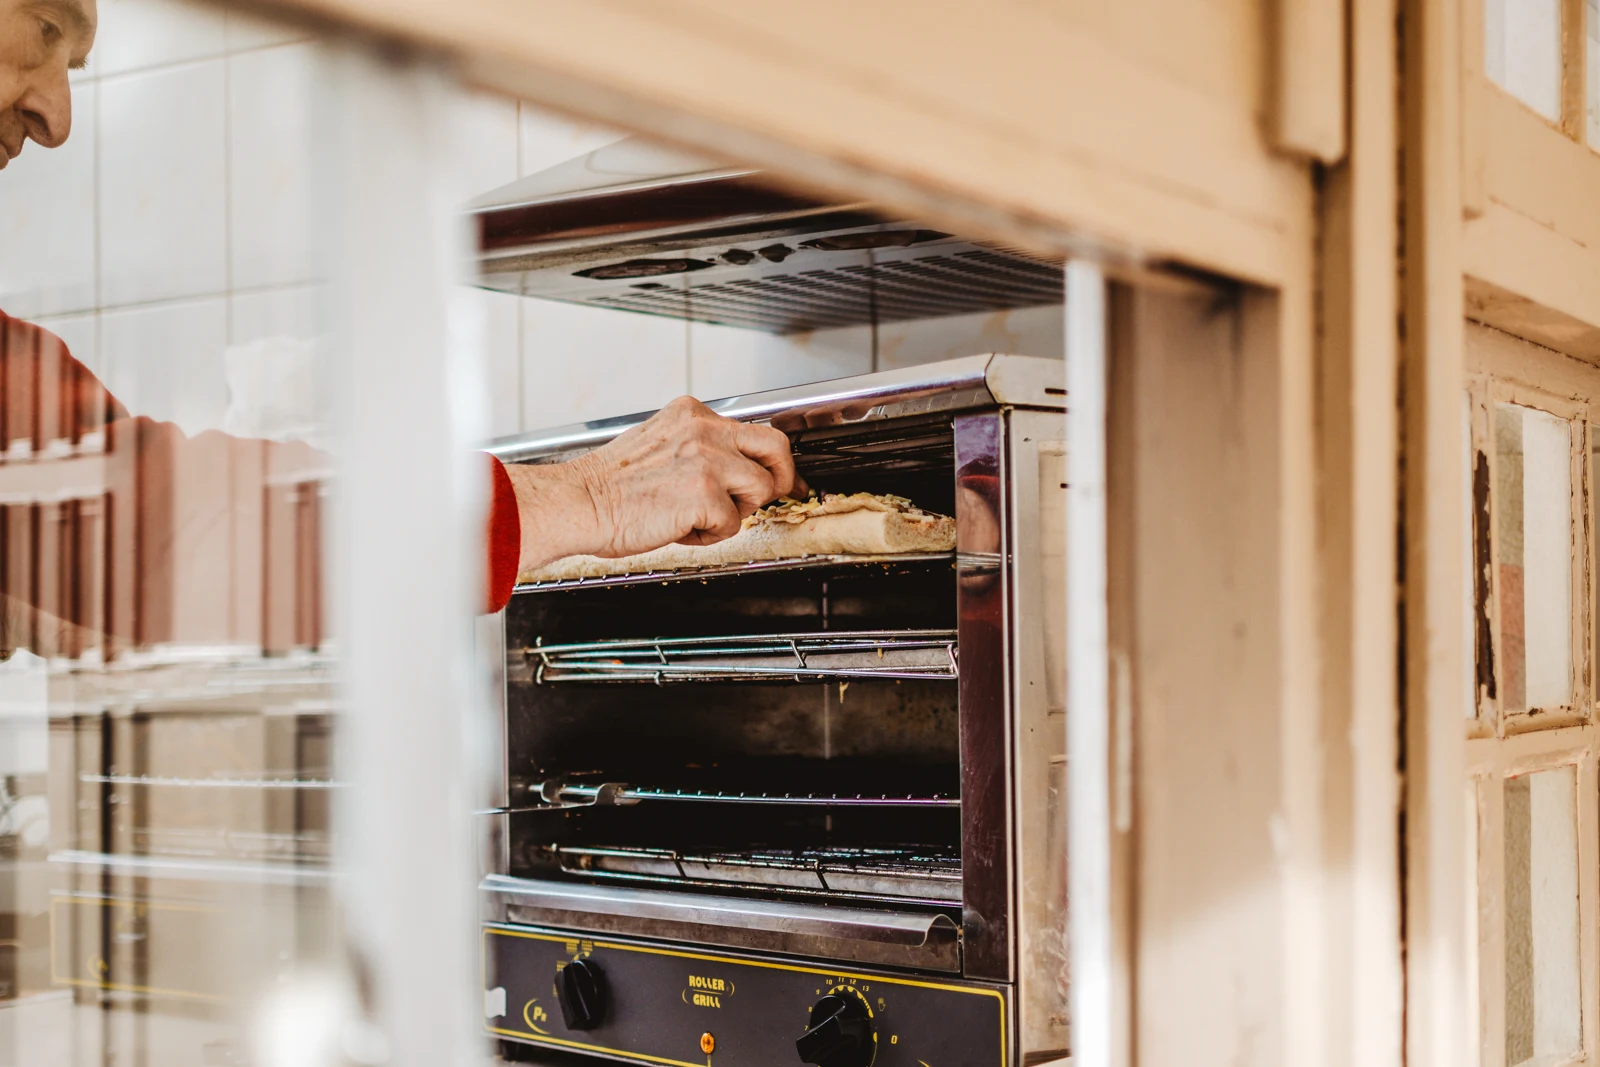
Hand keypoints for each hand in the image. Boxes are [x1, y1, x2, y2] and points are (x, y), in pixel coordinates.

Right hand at [503, 397, 805, 571]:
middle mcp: (704, 430)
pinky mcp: (705, 494)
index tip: (782, 474)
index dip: (771, 458)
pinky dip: (711, 535)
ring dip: (736, 511)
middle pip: (776, 447)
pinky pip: (732, 523)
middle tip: (774, 496)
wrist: (578, 503)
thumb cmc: (609, 485)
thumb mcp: (660, 443)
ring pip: (760, 489)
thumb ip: (699, 447)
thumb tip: (736, 469)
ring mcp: (707, 460)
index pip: (753, 428)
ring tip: (700, 516)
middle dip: (782, 477)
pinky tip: (682, 529)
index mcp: (692, 414)